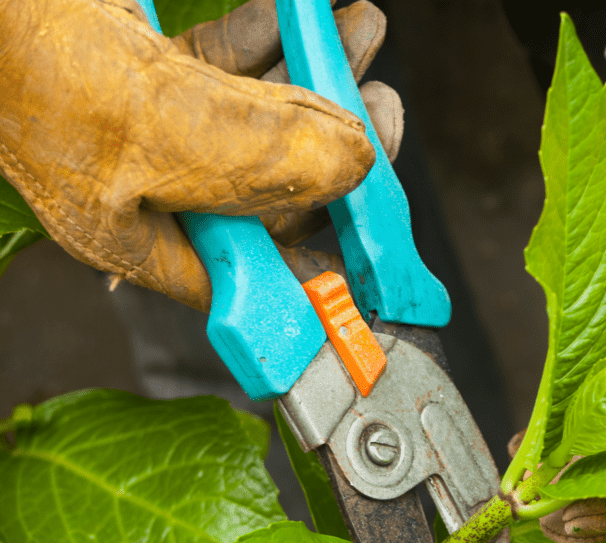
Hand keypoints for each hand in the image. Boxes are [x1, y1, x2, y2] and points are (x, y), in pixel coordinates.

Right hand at [0, 0, 400, 309]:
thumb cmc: (8, 52)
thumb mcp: (142, 119)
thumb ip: (249, 153)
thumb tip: (353, 163)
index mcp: (139, 234)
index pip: (254, 274)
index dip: (324, 267)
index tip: (389, 250)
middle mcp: (151, 188)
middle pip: (273, 187)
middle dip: (337, 147)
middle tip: (380, 108)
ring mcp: (153, 125)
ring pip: (260, 117)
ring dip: (320, 77)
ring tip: (361, 34)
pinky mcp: (151, 68)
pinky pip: (229, 63)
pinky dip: (271, 38)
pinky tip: (301, 12)